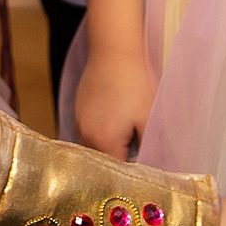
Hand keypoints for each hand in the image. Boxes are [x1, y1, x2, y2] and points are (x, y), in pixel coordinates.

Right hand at [73, 36, 155, 159]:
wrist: (114, 52)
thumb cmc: (135, 85)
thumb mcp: (147, 119)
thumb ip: (147, 148)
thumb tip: (147, 166)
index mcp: (104, 142)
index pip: (116, 171)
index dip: (131, 172)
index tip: (143, 167)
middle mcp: (85, 136)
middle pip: (103, 161)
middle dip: (119, 159)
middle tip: (137, 147)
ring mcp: (78, 122)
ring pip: (94, 146)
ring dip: (109, 145)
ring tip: (127, 129)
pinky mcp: (78, 110)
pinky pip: (88, 131)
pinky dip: (101, 131)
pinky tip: (115, 116)